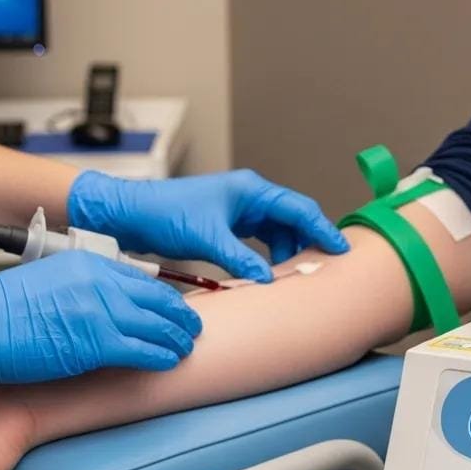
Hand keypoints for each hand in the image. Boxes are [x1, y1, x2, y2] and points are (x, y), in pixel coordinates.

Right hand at [0, 250, 201, 387]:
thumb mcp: (47, 283)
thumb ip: (81, 291)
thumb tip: (104, 311)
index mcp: (85, 262)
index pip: (140, 278)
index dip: (164, 296)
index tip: (175, 307)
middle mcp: (98, 281)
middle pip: (157, 298)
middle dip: (181, 315)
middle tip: (194, 327)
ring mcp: (99, 310)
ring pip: (157, 324)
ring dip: (177, 338)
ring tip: (187, 347)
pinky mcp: (95, 342)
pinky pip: (142, 350)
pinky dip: (161, 356)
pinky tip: (170, 361)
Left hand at [67, 168, 348, 282]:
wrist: (129, 214)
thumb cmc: (164, 213)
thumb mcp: (206, 238)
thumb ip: (240, 259)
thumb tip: (267, 279)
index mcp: (250, 190)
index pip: (299, 209)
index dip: (323, 229)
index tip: (341, 249)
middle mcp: (248, 197)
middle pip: (292, 221)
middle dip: (307, 244)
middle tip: (320, 269)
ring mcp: (237, 211)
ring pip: (275, 233)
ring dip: (284, 254)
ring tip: (290, 277)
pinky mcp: (225, 226)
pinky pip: (257, 242)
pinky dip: (265, 257)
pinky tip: (266, 274)